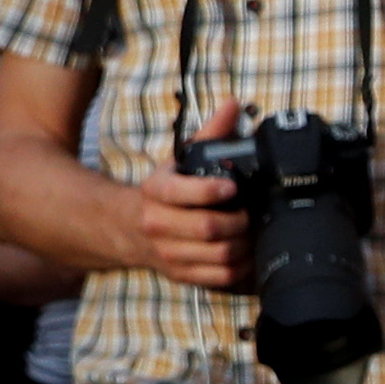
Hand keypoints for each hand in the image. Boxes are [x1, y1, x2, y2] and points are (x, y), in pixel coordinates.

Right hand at [136, 100, 254, 291]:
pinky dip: (240, 267)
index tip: (231, 187)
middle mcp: (157, 223)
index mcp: (156, 191)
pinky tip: (247, 253)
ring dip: (244, 244)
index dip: (210, 191)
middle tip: (251, 213)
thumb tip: (234, 105)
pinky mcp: (181, 274)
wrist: (130, 227)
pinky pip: (218, 278)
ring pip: (217, 255)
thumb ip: (210, 134)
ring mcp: (168, 253)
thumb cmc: (166, 191)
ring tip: (253, 232)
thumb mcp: (181, 159)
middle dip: (238, 221)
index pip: (181, 193)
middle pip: (207, 228)